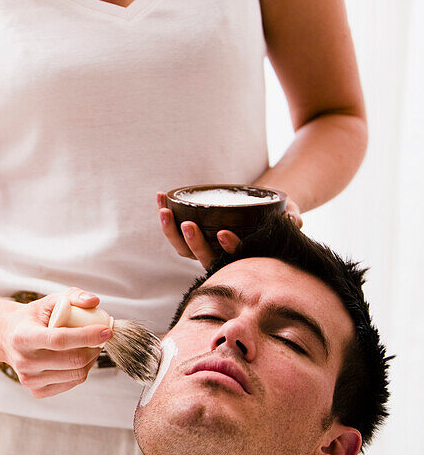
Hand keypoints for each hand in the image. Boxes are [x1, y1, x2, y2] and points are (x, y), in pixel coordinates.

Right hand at [0, 288, 109, 398]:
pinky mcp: (37, 390)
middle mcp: (24, 361)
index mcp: (23, 336)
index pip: (60, 340)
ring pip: (76, 374)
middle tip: (100, 337)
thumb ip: (72, 296)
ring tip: (89, 346)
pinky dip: (81, 370)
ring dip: (91, 360)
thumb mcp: (48, 301)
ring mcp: (30, 379)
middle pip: (72, 360)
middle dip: (95, 348)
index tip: (106, 330)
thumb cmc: (30, 319)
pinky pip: (72, 383)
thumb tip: (94, 302)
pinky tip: (77, 358)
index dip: (87, 336)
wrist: (6, 338)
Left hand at [155, 192, 302, 270]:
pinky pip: (173, 229)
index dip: (228, 248)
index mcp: (241, 258)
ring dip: (170, 230)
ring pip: (182, 247)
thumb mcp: (288, 214)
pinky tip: (161, 197)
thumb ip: (291, 218)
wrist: (262, 207)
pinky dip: (165, 214)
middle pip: (201, 255)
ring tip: (164, 211)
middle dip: (193, 242)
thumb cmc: (277, 215)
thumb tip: (294, 220)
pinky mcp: (190, 234)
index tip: (224, 233)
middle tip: (187, 224)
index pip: (233, 257)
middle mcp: (219, 256)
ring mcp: (203, 247)